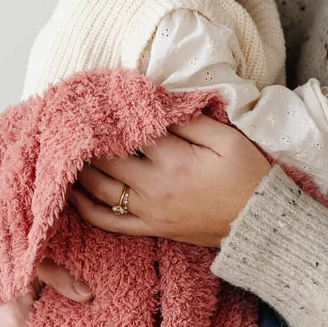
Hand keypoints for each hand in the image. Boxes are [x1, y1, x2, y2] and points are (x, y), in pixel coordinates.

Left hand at [69, 115, 271, 247]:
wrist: (260, 226)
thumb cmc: (249, 178)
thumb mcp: (228, 140)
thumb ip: (191, 121)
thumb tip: (159, 105)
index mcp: (173, 159)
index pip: (131, 129)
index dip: (112, 112)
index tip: (97, 98)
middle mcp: (153, 186)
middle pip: (107, 157)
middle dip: (89, 137)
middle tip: (72, 119)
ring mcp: (149, 211)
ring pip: (99, 188)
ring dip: (79, 168)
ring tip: (67, 148)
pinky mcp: (151, 229)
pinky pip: (109, 222)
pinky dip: (86, 208)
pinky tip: (74, 193)